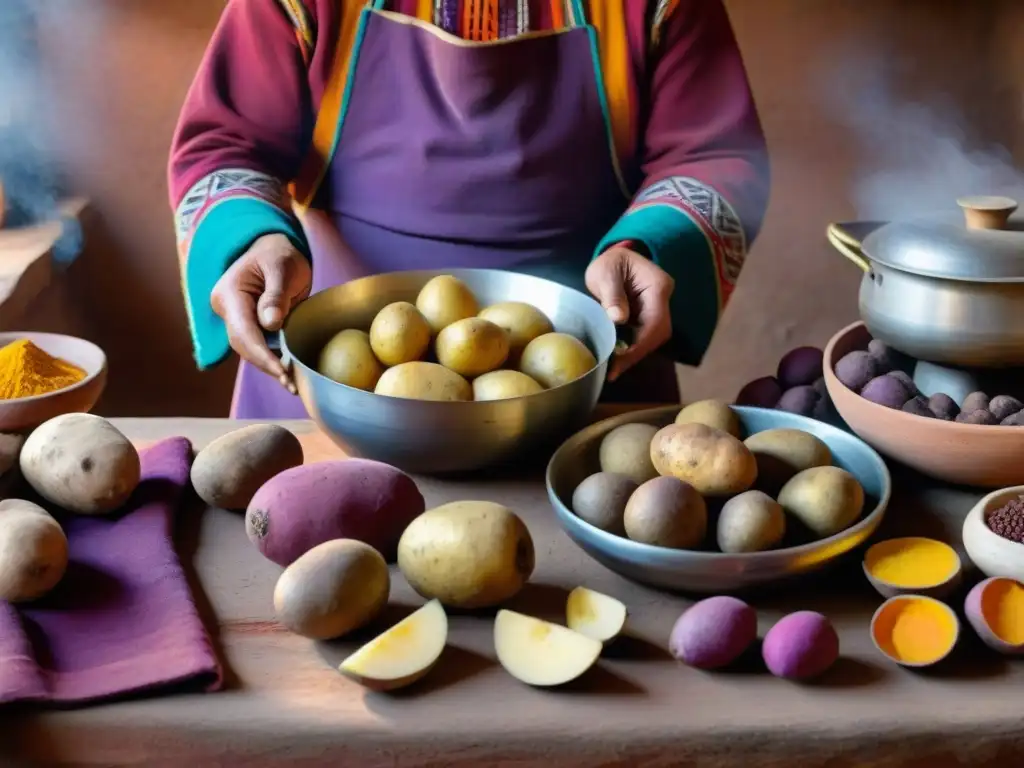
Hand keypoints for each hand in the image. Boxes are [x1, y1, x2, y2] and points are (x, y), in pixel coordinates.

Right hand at [211, 233, 311, 392]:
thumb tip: (270, 323)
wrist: (275, 249)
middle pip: (243, 345)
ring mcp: (237, 319)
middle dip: (266, 365)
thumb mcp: (282, 268)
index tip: (281, 371)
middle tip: (291, 384)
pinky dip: (273, 359)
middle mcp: (228, 309)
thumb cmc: (280, 254)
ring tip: (293, 384)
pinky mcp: (249, 325)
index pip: (242, 331)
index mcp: (230, 294)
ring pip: (250, 349)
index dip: (261, 354)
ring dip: (270, 367)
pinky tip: (289, 373)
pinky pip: (259, 345)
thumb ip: (276, 295)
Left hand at [585, 246, 673, 381]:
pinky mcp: (649, 317)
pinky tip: (617, 358)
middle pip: (659, 333)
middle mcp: (663, 299)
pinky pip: (646, 336)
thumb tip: (618, 318)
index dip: (640, 344)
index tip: (620, 360)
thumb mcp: (606, 273)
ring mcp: (658, 308)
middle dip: (638, 353)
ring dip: (636, 353)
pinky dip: (633, 348)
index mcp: (658, 285)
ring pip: (654, 337)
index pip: (656, 321)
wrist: (613, 260)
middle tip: (614, 370)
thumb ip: (613, 294)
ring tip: (613, 368)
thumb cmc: (609, 263)